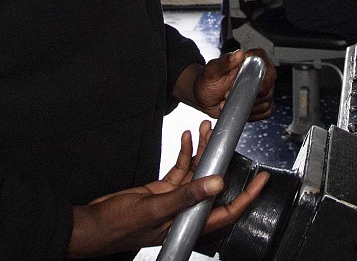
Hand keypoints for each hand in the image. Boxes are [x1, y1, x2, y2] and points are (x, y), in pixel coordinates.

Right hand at [67, 122, 268, 256]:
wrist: (94, 225)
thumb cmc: (119, 226)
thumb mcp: (155, 209)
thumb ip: (186, 196)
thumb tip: (217, 184)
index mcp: (189, 223)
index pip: (228, 211)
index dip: (248, 196)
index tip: (262, 180)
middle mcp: (186, 212)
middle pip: (214, 185)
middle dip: (221, 159)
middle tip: (229, 138)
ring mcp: (174, 200)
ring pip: (197, 173)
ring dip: (203, 151)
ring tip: (205, 130)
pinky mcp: (161, 190)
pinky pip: (180, 169)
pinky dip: (185, 153)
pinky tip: (187, 139)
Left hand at [175, 48, 275, 119]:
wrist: (205, 97)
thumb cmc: (208, 81)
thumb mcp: (212, 70)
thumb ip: (224, 61)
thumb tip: (239, 54)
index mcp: (252, 59)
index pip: (267, 67)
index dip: (257, 79)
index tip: (242, 85)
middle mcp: (261, 73)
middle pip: (268, 87)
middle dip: (248, 96)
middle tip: (229, 95)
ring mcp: (263, 88)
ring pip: (267, 101)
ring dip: (247, 107)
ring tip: (232, 102)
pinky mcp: (261, 102)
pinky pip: (266, 111)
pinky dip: (253, 115)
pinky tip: (240, 109)